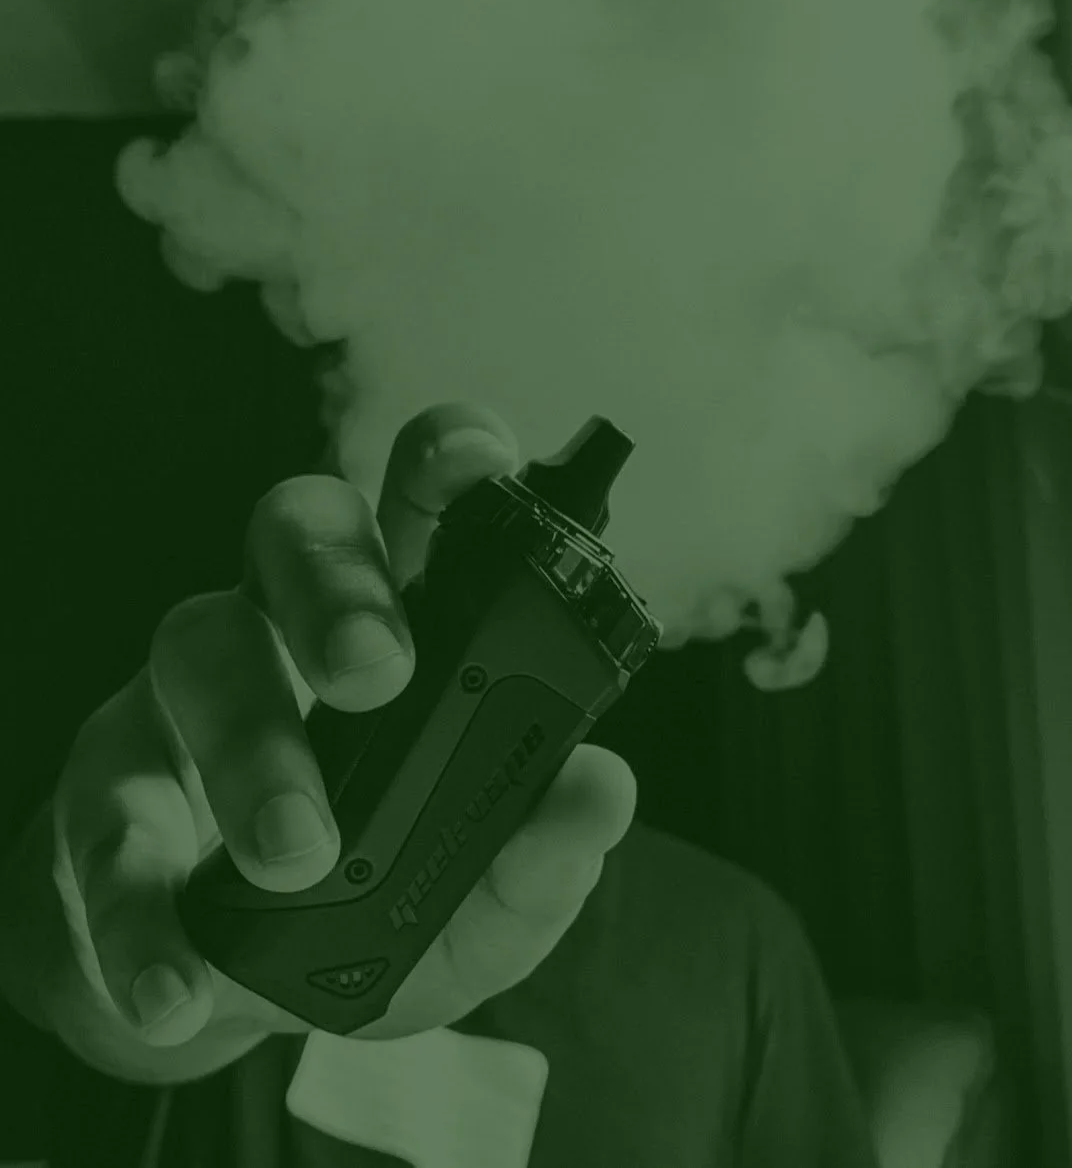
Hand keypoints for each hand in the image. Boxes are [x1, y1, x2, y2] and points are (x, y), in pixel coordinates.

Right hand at [46, 403, 636, 1073]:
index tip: (477, 470)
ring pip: (197, 646)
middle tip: (379, 674)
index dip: (449, 461)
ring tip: (298, 851)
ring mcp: (184, 697)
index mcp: (397, 625)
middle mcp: (286, 630)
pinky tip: (181, 982)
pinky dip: (143, 908)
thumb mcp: (470, 907)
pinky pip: (102, 819)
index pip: (420, 501)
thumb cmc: (366, 913)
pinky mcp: (103, 790)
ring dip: (251, 747)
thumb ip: (535, 858)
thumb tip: (599, 788)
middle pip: (297, 531)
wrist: (217, 991)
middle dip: (339, 585)